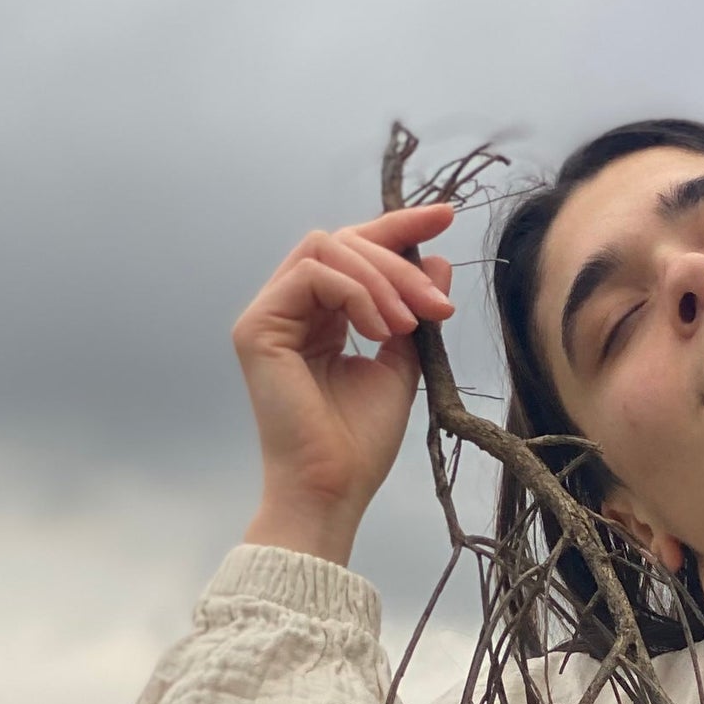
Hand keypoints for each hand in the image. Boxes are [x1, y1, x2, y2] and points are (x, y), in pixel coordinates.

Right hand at [233, 202, 457, 564]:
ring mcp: (269, 314)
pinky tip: (380, 329)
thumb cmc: (361, 442)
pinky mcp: (257, 326)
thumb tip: (436, 258)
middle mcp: (291, 308)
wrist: (333, 487)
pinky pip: (312, 273)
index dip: (399, 228)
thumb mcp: (402, 366)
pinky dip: (356, 293)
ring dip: (382, 277)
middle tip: (438, 303)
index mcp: (321, 317)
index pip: (356, 253)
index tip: (446, 216)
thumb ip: (413, 313)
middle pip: (343, 242)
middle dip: (399, 258)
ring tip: (411, 322)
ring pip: (327, 248)